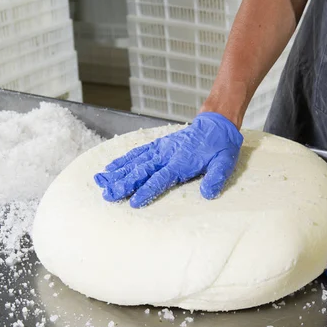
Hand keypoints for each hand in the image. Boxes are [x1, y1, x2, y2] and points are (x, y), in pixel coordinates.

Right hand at [94, 112, 242, 207]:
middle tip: (108, 194)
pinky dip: (123, 160)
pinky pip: (138, 152)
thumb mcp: (225, 163)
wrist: (216, 124)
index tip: (133, 202)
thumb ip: (215, 178)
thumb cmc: (220, 147)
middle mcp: (167, 155)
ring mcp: (160, 149)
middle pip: (141, 170)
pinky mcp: (158, 145)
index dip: (146, 190)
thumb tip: (208, 194)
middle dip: (124, 183)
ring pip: (135, 161)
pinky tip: (111, 168)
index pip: (160, 178)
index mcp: (181, 162)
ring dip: (118, 172)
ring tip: (102, 182)